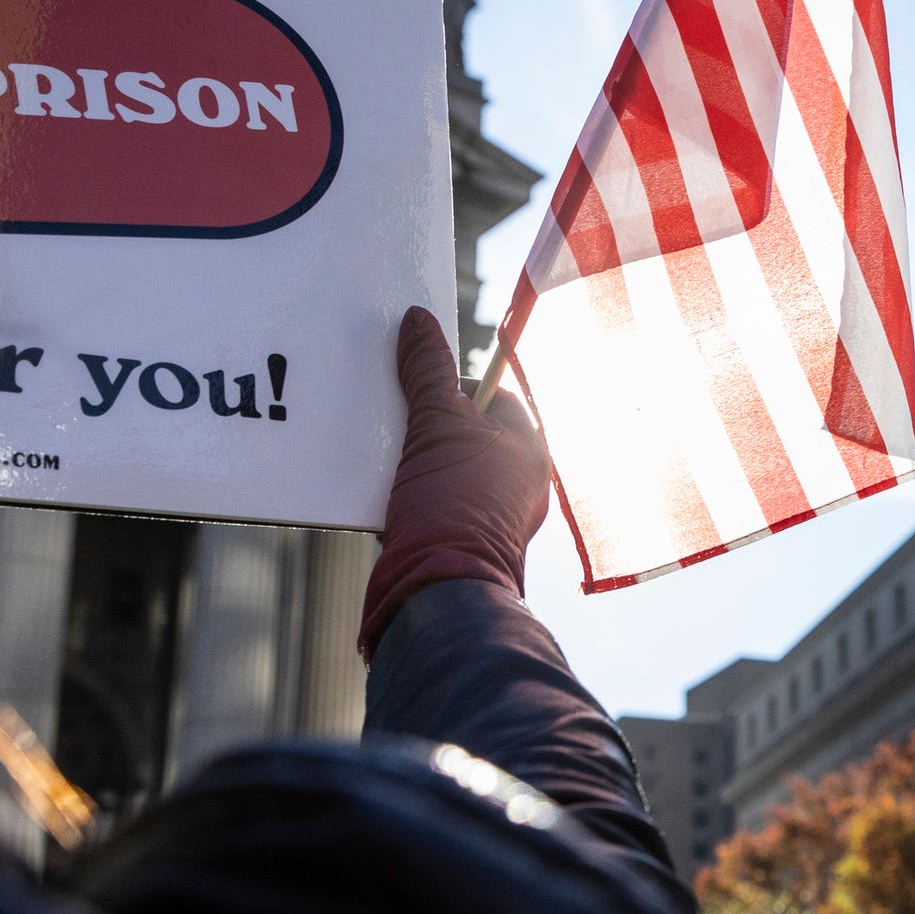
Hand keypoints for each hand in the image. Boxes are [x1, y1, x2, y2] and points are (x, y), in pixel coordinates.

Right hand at [356, 308, 554, 655]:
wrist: (440, 592)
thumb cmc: (452, 506)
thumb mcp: (436, 425)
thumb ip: (428, 372)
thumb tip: (419, 320)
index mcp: (530, 450)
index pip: (495, 395)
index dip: (454, 384)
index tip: (420, 388)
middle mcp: (520, 484)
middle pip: (469, 431)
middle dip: (429, 422)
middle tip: (396, 418)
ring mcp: (494, 517)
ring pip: (450, 468)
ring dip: (416, 458)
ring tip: (386, 455)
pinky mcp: (464, 543)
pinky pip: (437, 502)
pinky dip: (411, 492)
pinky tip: (384, 494)